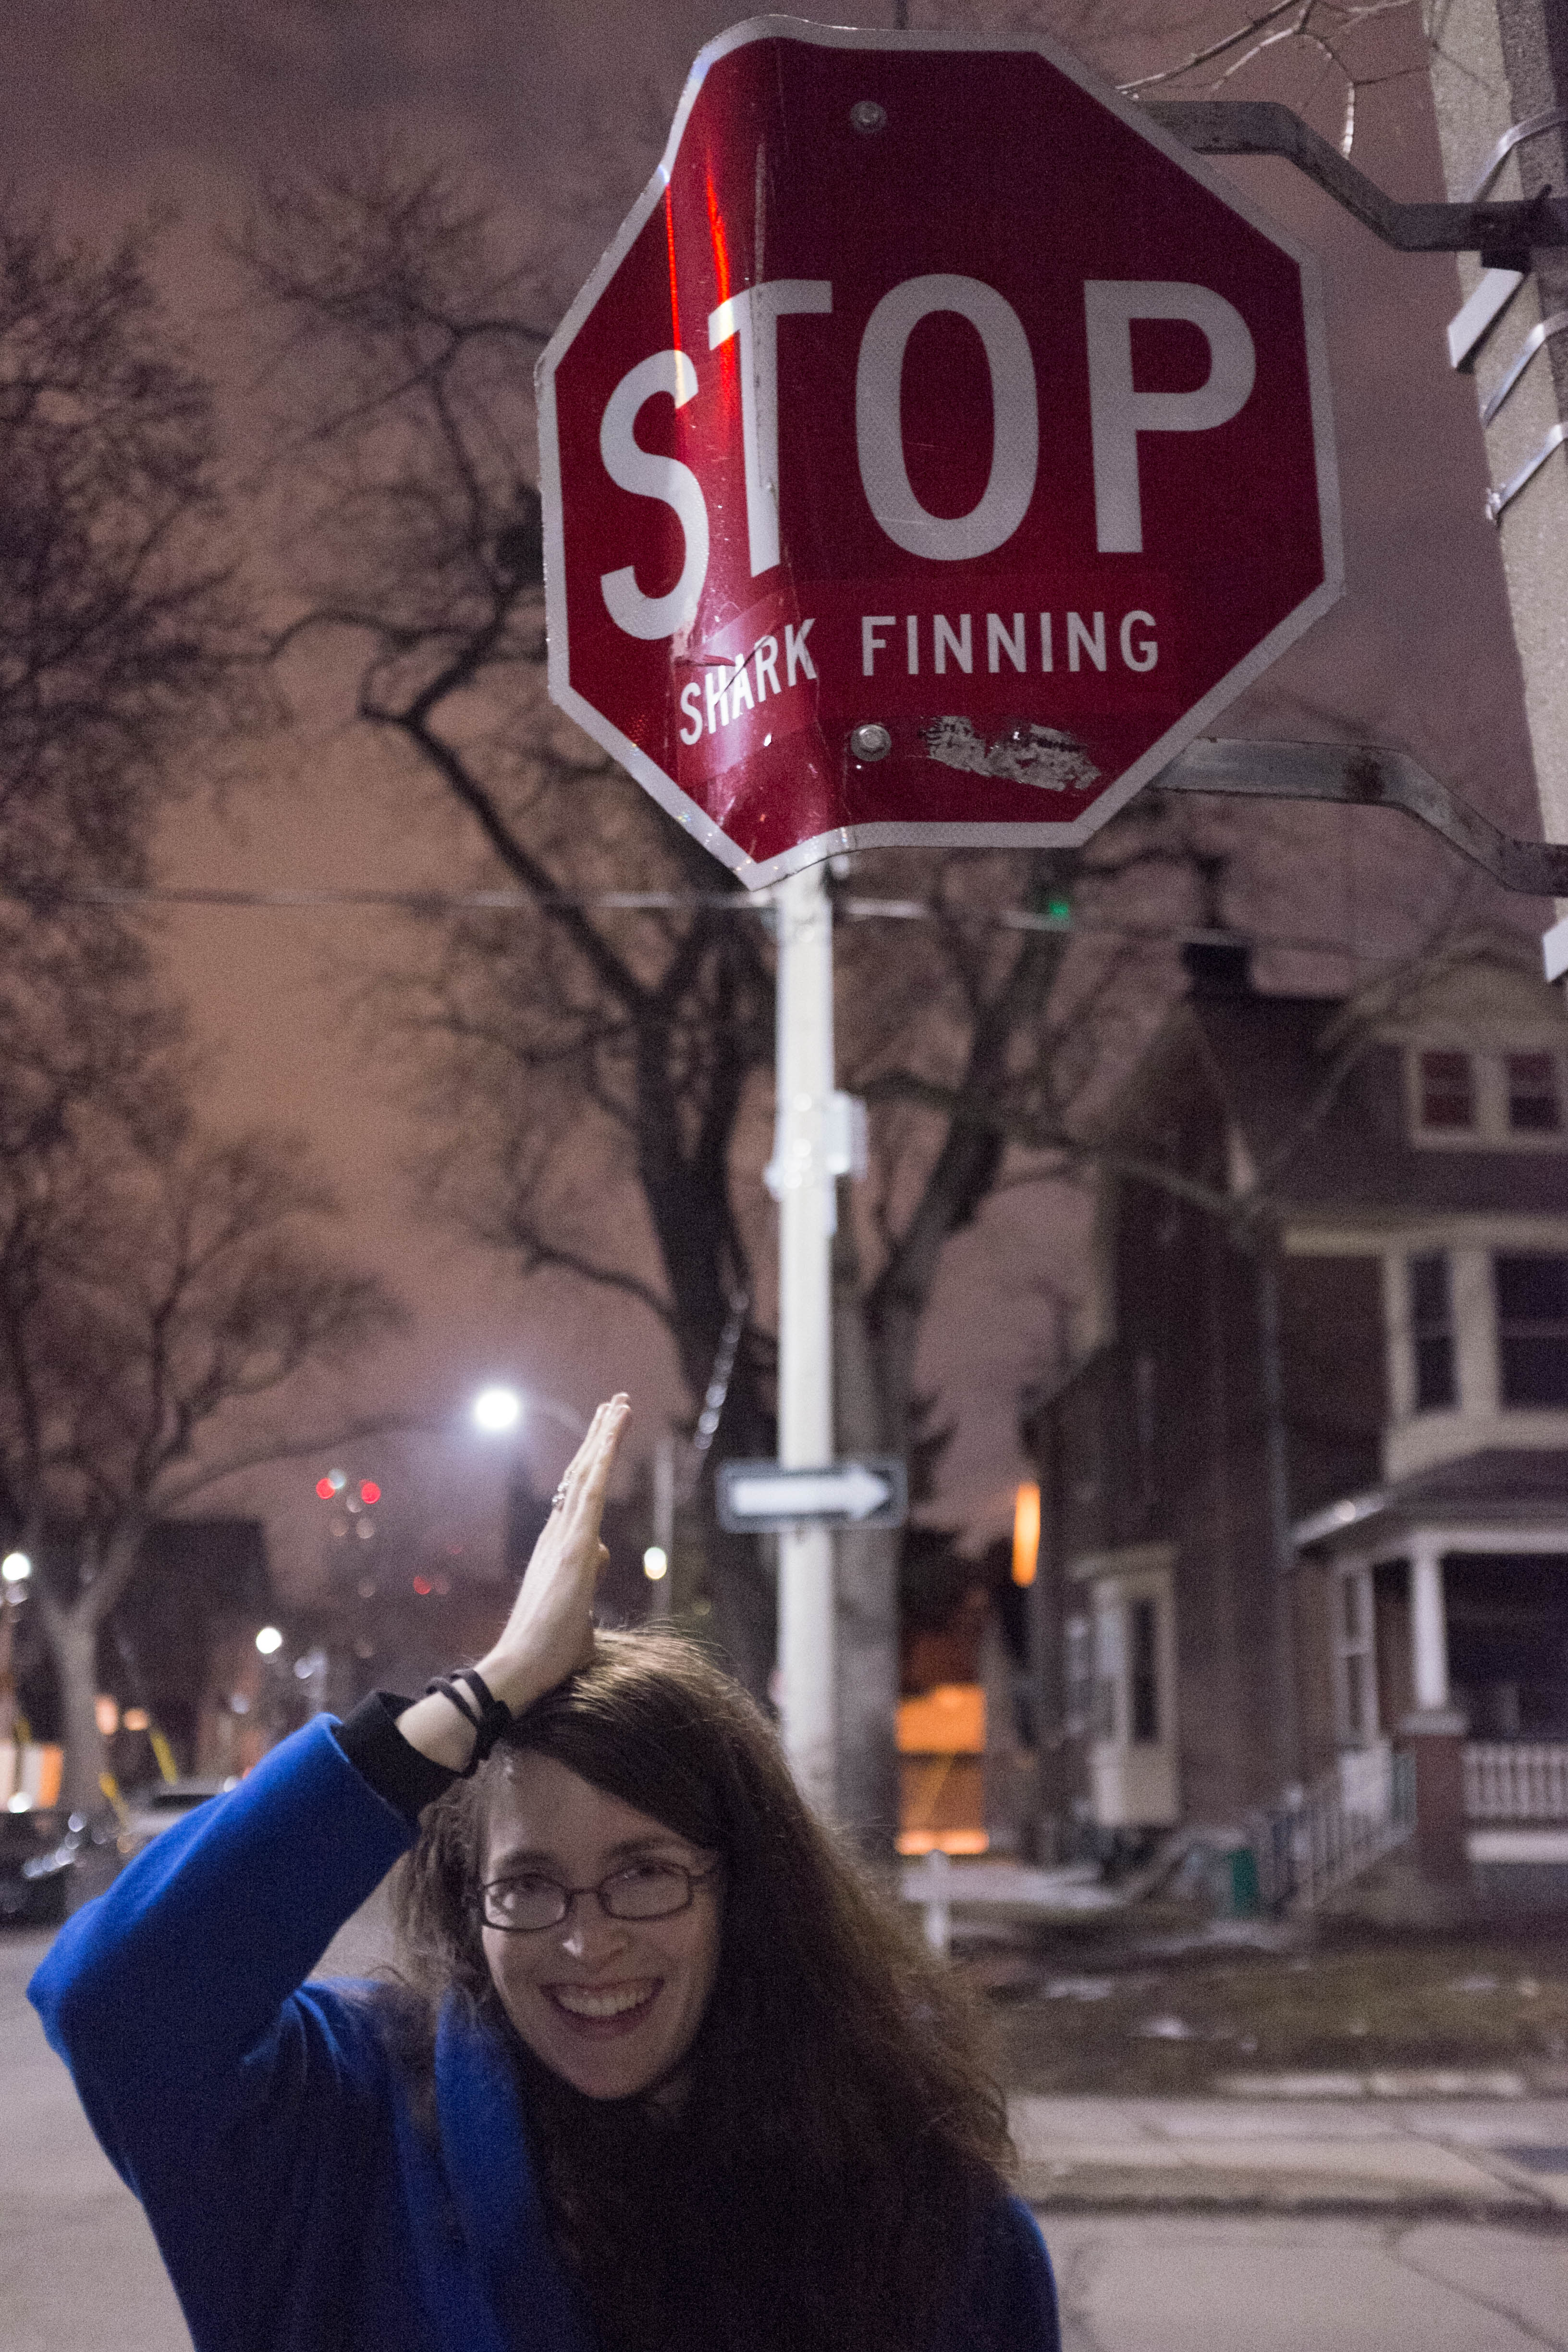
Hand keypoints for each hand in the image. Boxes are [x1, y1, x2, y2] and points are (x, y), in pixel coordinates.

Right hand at [475, 1393, 631, 1713]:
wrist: (521, 1669)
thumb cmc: (549, 1652)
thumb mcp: (578, 1611)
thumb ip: (587, 1579)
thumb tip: (599, 1554)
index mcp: (557, 1550)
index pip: (577, 1497)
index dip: (590, 1464)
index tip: (601, 1438)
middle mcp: (556, 1535)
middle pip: (581, 1475)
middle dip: (599, 1439)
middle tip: (614, 1404)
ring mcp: (564, 1538)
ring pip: (587, 1474)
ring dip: (604, 1437)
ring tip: (619, 1403)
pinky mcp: (573, 1546)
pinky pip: (593, 1491)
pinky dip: (604, 1457)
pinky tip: (613, 1431)